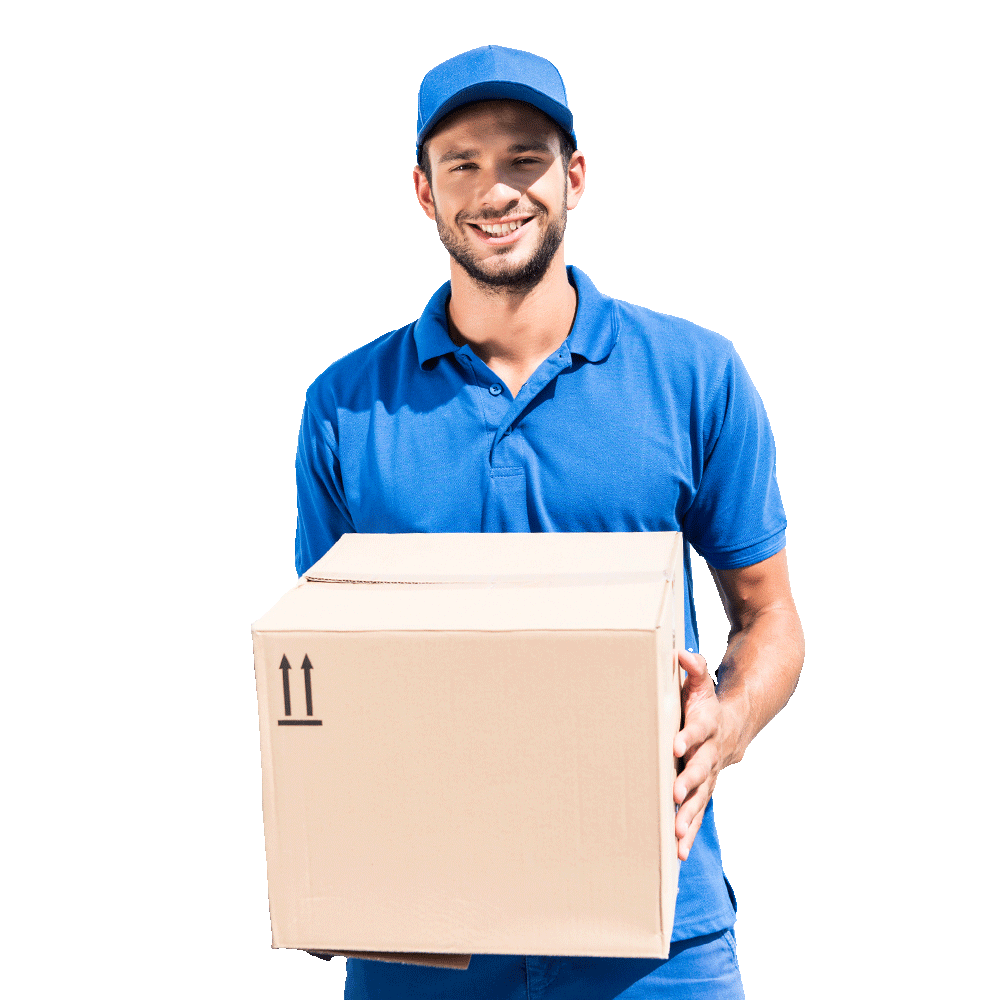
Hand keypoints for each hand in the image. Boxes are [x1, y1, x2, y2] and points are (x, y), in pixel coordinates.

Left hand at [673, 648, 726, 860]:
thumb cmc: (709, 702)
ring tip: (677, 838)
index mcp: (708, 725)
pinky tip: (678, 852)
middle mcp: (711, 753)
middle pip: (701, 769)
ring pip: (701, 798)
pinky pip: (698, 812)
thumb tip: (681, 654)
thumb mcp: (702, 683)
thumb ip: (693, 669)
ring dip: (690, 817)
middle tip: (675, 796)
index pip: (698, 730)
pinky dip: (689, 831)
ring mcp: (710, 774)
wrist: (737, 724)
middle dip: (689, 783)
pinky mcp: (705, 789)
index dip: (688, 736)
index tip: (676, 745)